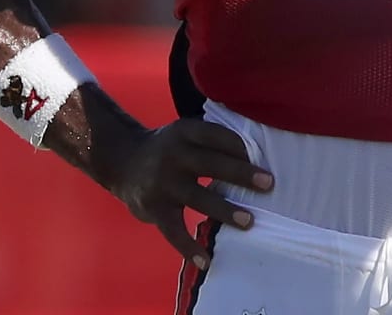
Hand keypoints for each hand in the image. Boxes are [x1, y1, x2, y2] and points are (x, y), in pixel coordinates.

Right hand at [107, 119, 273, 269]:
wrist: (122, 161)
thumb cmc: (170, 149)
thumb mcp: (187, 134)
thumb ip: (214, 142)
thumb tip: (258, 160)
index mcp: (186, 132)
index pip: (218, 136)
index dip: (241, 146)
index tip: (264, 158)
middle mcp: (173, 155)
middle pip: (211, 164)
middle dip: (241, 174)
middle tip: (269, 184)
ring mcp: (162, 183)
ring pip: (197, 197)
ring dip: (225, 210)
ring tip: (249, 221)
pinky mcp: (153, 208)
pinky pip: (173, 231)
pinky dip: (188, 247)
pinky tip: (206, 260)